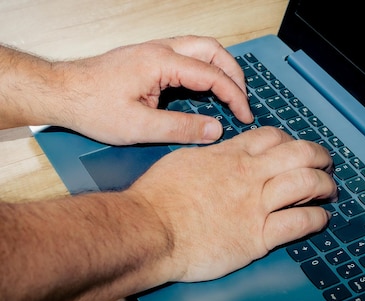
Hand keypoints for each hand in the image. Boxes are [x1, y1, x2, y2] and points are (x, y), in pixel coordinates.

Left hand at [51, 35, 252, 144]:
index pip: (212, 75)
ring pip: (201, 48)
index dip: (234, 96)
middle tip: (243, 100)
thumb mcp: (139, 127)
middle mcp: (160, 49)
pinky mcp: (148, 57)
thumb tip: (215, 130)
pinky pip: (187, 55)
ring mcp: (154, 50)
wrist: (62, 92)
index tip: (244, 116)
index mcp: (161, 62)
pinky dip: (205, 68)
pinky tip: (205, 88)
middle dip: (234, 74)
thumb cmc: (92, 106)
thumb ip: (182, 129)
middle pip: (212, 50)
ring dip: (220, 67)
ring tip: (231, 92)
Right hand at [127, 127, 336, 282]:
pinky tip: (322, 219)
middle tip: (326, 165)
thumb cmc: (158, 198)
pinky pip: (299, 223)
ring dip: (325, 185)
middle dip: (319, 157)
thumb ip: (211, 156)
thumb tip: (221, 153)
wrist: (149, 230)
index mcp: (230, 155)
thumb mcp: (184, 160)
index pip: (273, 137)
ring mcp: (255, 205)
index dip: (290, 141)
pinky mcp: (257, 236)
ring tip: (330, 191)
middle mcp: (249, 175)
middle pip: (299, 154)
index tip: (295, 150)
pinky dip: (317, 219)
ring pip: (306, 183)